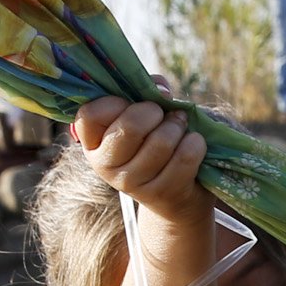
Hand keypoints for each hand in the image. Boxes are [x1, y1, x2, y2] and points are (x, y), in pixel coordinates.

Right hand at [76, 97, 210, 222]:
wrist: (172, 194)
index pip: (90, 115)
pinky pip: (185, 156)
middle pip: (130, 126)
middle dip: (154, 112)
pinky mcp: (161, 193)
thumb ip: (144, 92)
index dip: (114, 102)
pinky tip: (192, 143)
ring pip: (162, 141)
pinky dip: (195, 142)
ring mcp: (132, 184)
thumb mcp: (141, 115)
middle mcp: (105, 166)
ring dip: (177, 126)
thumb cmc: (152, 140)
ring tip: (179, 127)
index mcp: (93, 143)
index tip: (130, 104)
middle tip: (160, 114)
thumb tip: (161, 91)